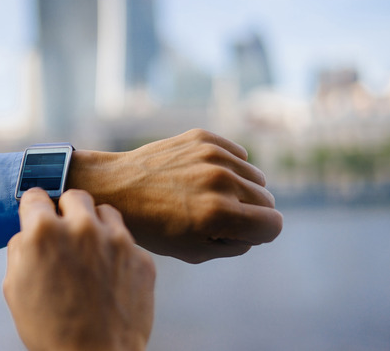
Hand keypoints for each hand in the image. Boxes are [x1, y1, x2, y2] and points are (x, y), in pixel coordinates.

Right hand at [3, 189, 155, 350]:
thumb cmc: (53, 330)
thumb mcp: (15, 288)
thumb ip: (21, 250)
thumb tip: (28, 235)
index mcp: (44, 232)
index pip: (35, 196)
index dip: (34, 208)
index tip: (38, 212)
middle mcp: (81, 227)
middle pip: (74, 196)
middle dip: (67, 211)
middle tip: (65, 233)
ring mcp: (116, 240)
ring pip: (105, 211)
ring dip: (95, 224)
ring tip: (90, 250)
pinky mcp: (140, 256)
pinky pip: (127, 239)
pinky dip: (117, 250)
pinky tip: (109, 273)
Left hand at [67, 129, 283, 262]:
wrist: (115, 187)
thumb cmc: (152, 227)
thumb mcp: (194, 251)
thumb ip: (236, 244)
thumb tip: (260, 227)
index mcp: (219, 215)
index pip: (274, 225)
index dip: (260, 234)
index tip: (239, 233)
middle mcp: (220, 181)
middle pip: (267, 200)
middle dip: (249, 211)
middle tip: (215, 216)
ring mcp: (212, 155)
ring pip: (255, 176)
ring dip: (240, 188)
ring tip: (207, 196)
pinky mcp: (203, 137)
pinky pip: (239, 155)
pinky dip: (228, 166)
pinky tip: (201, 176)